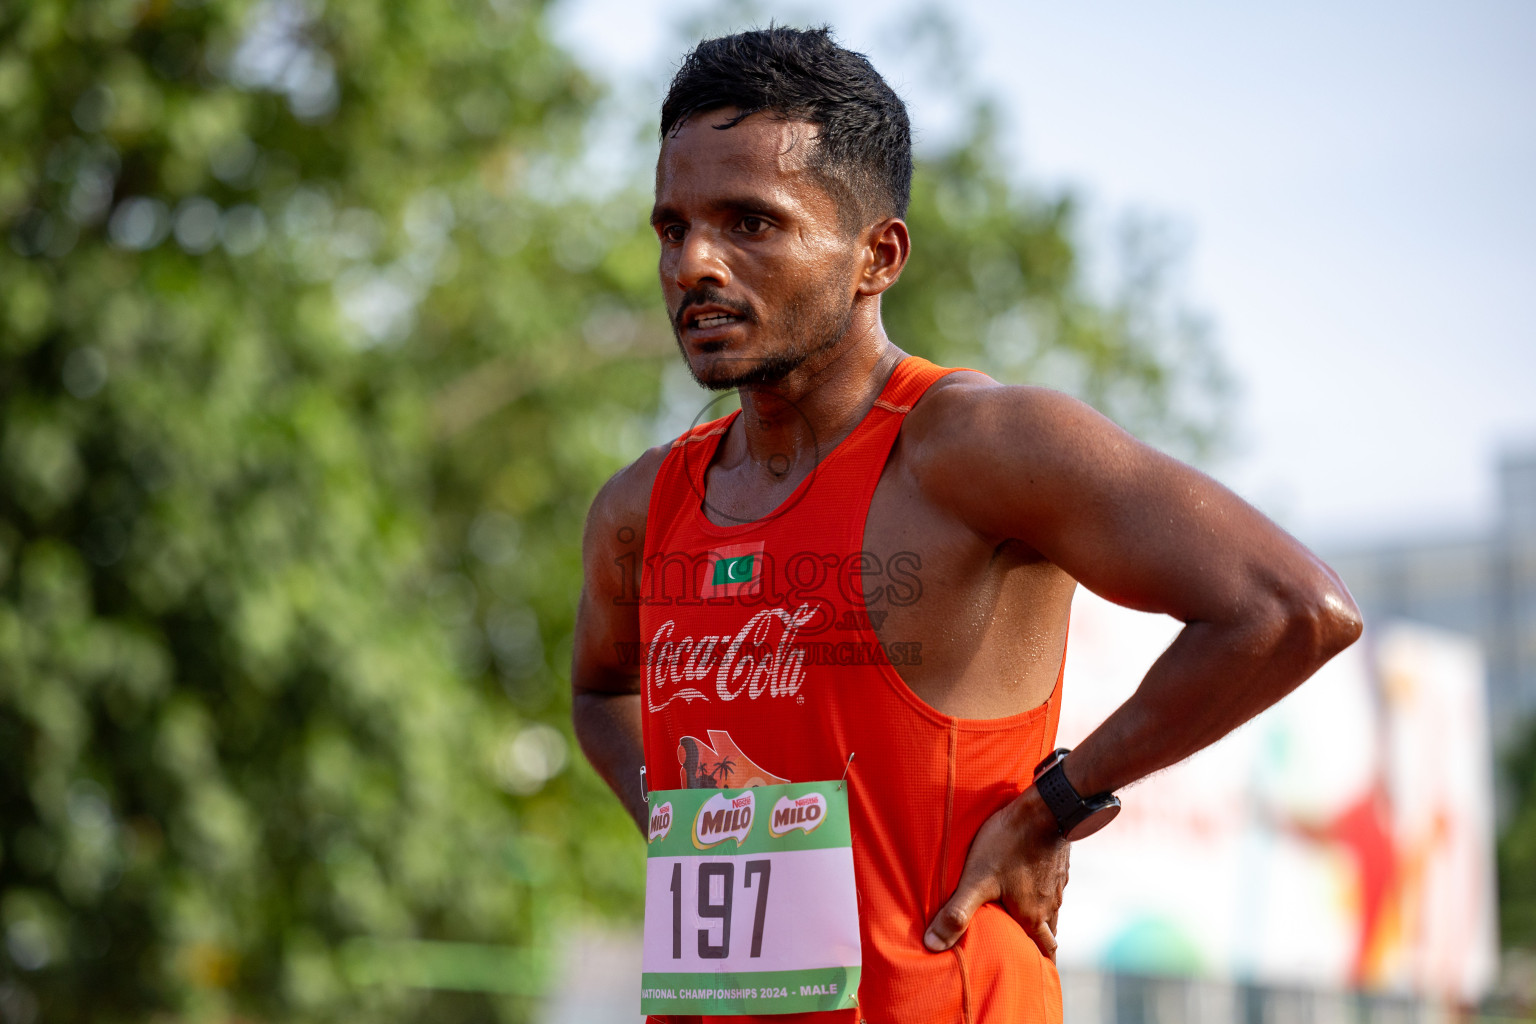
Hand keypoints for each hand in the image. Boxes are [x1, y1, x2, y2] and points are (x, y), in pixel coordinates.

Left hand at [923, 787, 1068, 960]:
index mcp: (1033, 916)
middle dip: (1041, 944)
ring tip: (1025, 918)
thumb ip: (956, 913)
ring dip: (1041, 917)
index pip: (1044, 951)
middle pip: (1050, 933)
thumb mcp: (977, 879)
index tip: (1038, 974)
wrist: (1045, 808)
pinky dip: (1043, 892)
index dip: (1042, 964)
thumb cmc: (1009, 844)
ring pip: (1052, 909)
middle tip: (1030, 950)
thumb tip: (932, 946)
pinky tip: (1030, 881)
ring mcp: (1057, 883)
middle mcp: (1050, 904)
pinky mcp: (1058, 863)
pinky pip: (1053, 886)